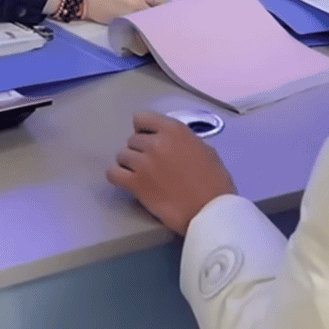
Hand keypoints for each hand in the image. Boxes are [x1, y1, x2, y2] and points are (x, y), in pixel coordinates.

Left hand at [107, 111, 236, 234]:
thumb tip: (171, 144)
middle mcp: (155, 142)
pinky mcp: (136, 184)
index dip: (144, 130)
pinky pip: (113, 174)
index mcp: (174, 129)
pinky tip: (126, 182)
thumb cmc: (214, 180)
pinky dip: (117, 177)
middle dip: (139, 150)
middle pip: (132, 140)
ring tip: (140, 175)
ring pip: (121, 155)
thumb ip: (182, 141)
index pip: (141, 119)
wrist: (210, 209)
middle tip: (150, 164)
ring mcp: (143, 163)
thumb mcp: (204, 148)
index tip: (149, 140)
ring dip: (129, 164)